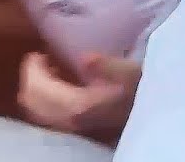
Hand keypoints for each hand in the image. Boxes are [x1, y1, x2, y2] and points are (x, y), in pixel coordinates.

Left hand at [18, 52, 141, 133]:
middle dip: (31, 78)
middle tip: (42, 60)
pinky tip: (60, 89)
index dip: (33, 69)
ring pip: (36, 112)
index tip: (39, 52)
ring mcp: (70, 129)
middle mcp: (68, 120)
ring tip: (51, 73)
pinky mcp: (75, 131)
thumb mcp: (133, 74)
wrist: (152, 123)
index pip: (38, 88)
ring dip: (37, 91)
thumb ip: (108, 66)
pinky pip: (46, 117)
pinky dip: (44, 102)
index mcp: (78, 104)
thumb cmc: (144, 93)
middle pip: (32, 101)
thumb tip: (84, 57)